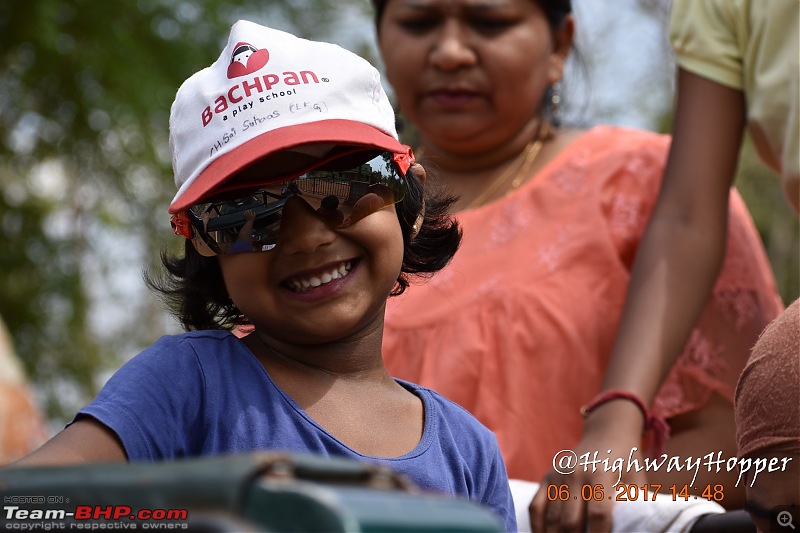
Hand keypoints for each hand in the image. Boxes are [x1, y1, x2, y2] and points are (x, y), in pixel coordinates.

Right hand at [530, 421, 646, 530]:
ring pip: (552, 518)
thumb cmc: (626, 462)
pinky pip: (536, 507)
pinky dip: (538, 527)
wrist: (607, 432)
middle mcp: (575, 474)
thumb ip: (634, 506)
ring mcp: (557, 475)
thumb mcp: (637, 481)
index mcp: (601, 474)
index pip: (598, 514)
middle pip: (570, 521)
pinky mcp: (547, 478)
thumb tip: (635, 529)